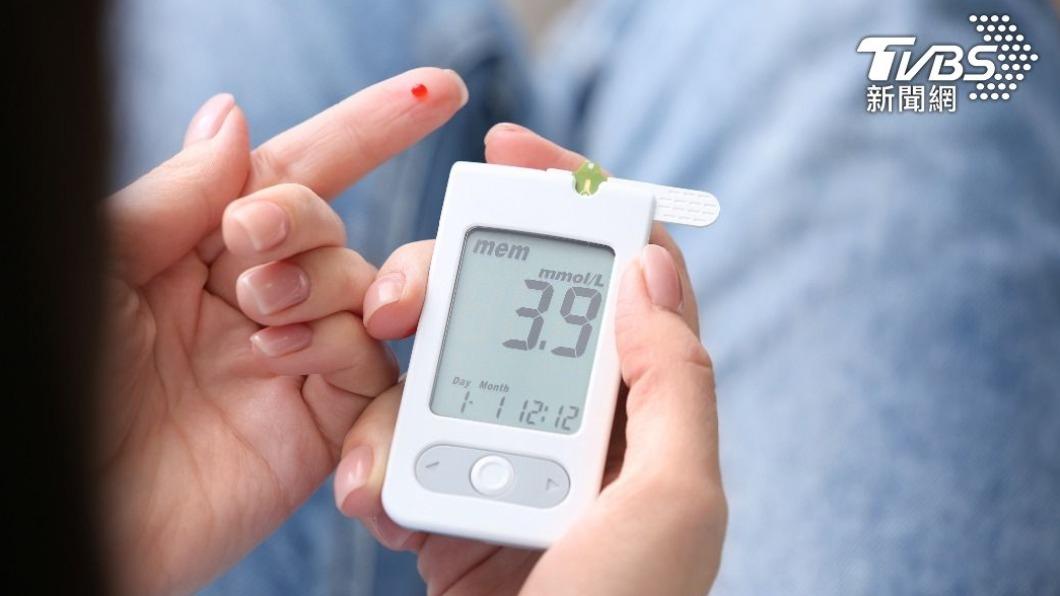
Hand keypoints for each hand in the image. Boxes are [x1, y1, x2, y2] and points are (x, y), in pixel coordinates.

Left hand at [100, 68, 467, 593]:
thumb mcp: (100, 266)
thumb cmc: (59, 384)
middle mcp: (252, 306)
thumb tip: (234, 118)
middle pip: (335, 234)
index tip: (435, 93)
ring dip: (325, 288)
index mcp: (195, 255)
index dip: (367, 130)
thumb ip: (174, 194)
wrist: (70, 516)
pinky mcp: (318, 432)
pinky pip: (374, 379)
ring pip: (367, 300)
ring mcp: (291, 368)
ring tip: (261, 316)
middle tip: (250, 244)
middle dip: (308, 224)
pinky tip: (283, 363)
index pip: (292, 176)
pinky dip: (344, 358)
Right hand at [333, 125, 726, 594]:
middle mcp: (579, 432)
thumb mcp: (672, 501)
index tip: (512, 150)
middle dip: (447, 289)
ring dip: (397, 398)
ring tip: (386, 459)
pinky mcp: (447, 514)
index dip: (579, 202)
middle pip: (512, 310)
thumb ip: (672, 379)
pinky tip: (379, 507)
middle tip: (395, 298)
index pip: (625, 278)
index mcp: (647, 415)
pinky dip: (377, 469)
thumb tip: (646, 263)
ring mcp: (508, 469)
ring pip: (439, 374)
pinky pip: (399, 453)